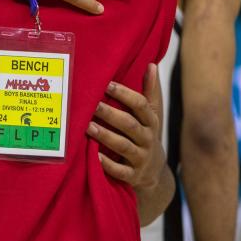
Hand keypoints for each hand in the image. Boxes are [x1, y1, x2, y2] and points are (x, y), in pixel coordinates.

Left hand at [87, 64, 165, 190]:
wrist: (153, 174)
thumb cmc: (144, 135)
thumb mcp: (151, 115)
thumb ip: (149, 91)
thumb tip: (151, 64)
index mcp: (151, 122)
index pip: (141, 106)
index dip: (125, 95)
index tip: (107, 84)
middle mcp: (148, 139)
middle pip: (130, 125)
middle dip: (111, 114)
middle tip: (92, 104)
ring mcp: (141, 159)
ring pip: (123, 146)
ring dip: (105, 136)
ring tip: (88, 127)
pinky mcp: (133, 176)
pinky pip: (120, 171)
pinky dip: (108, 164)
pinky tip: (94, 156)